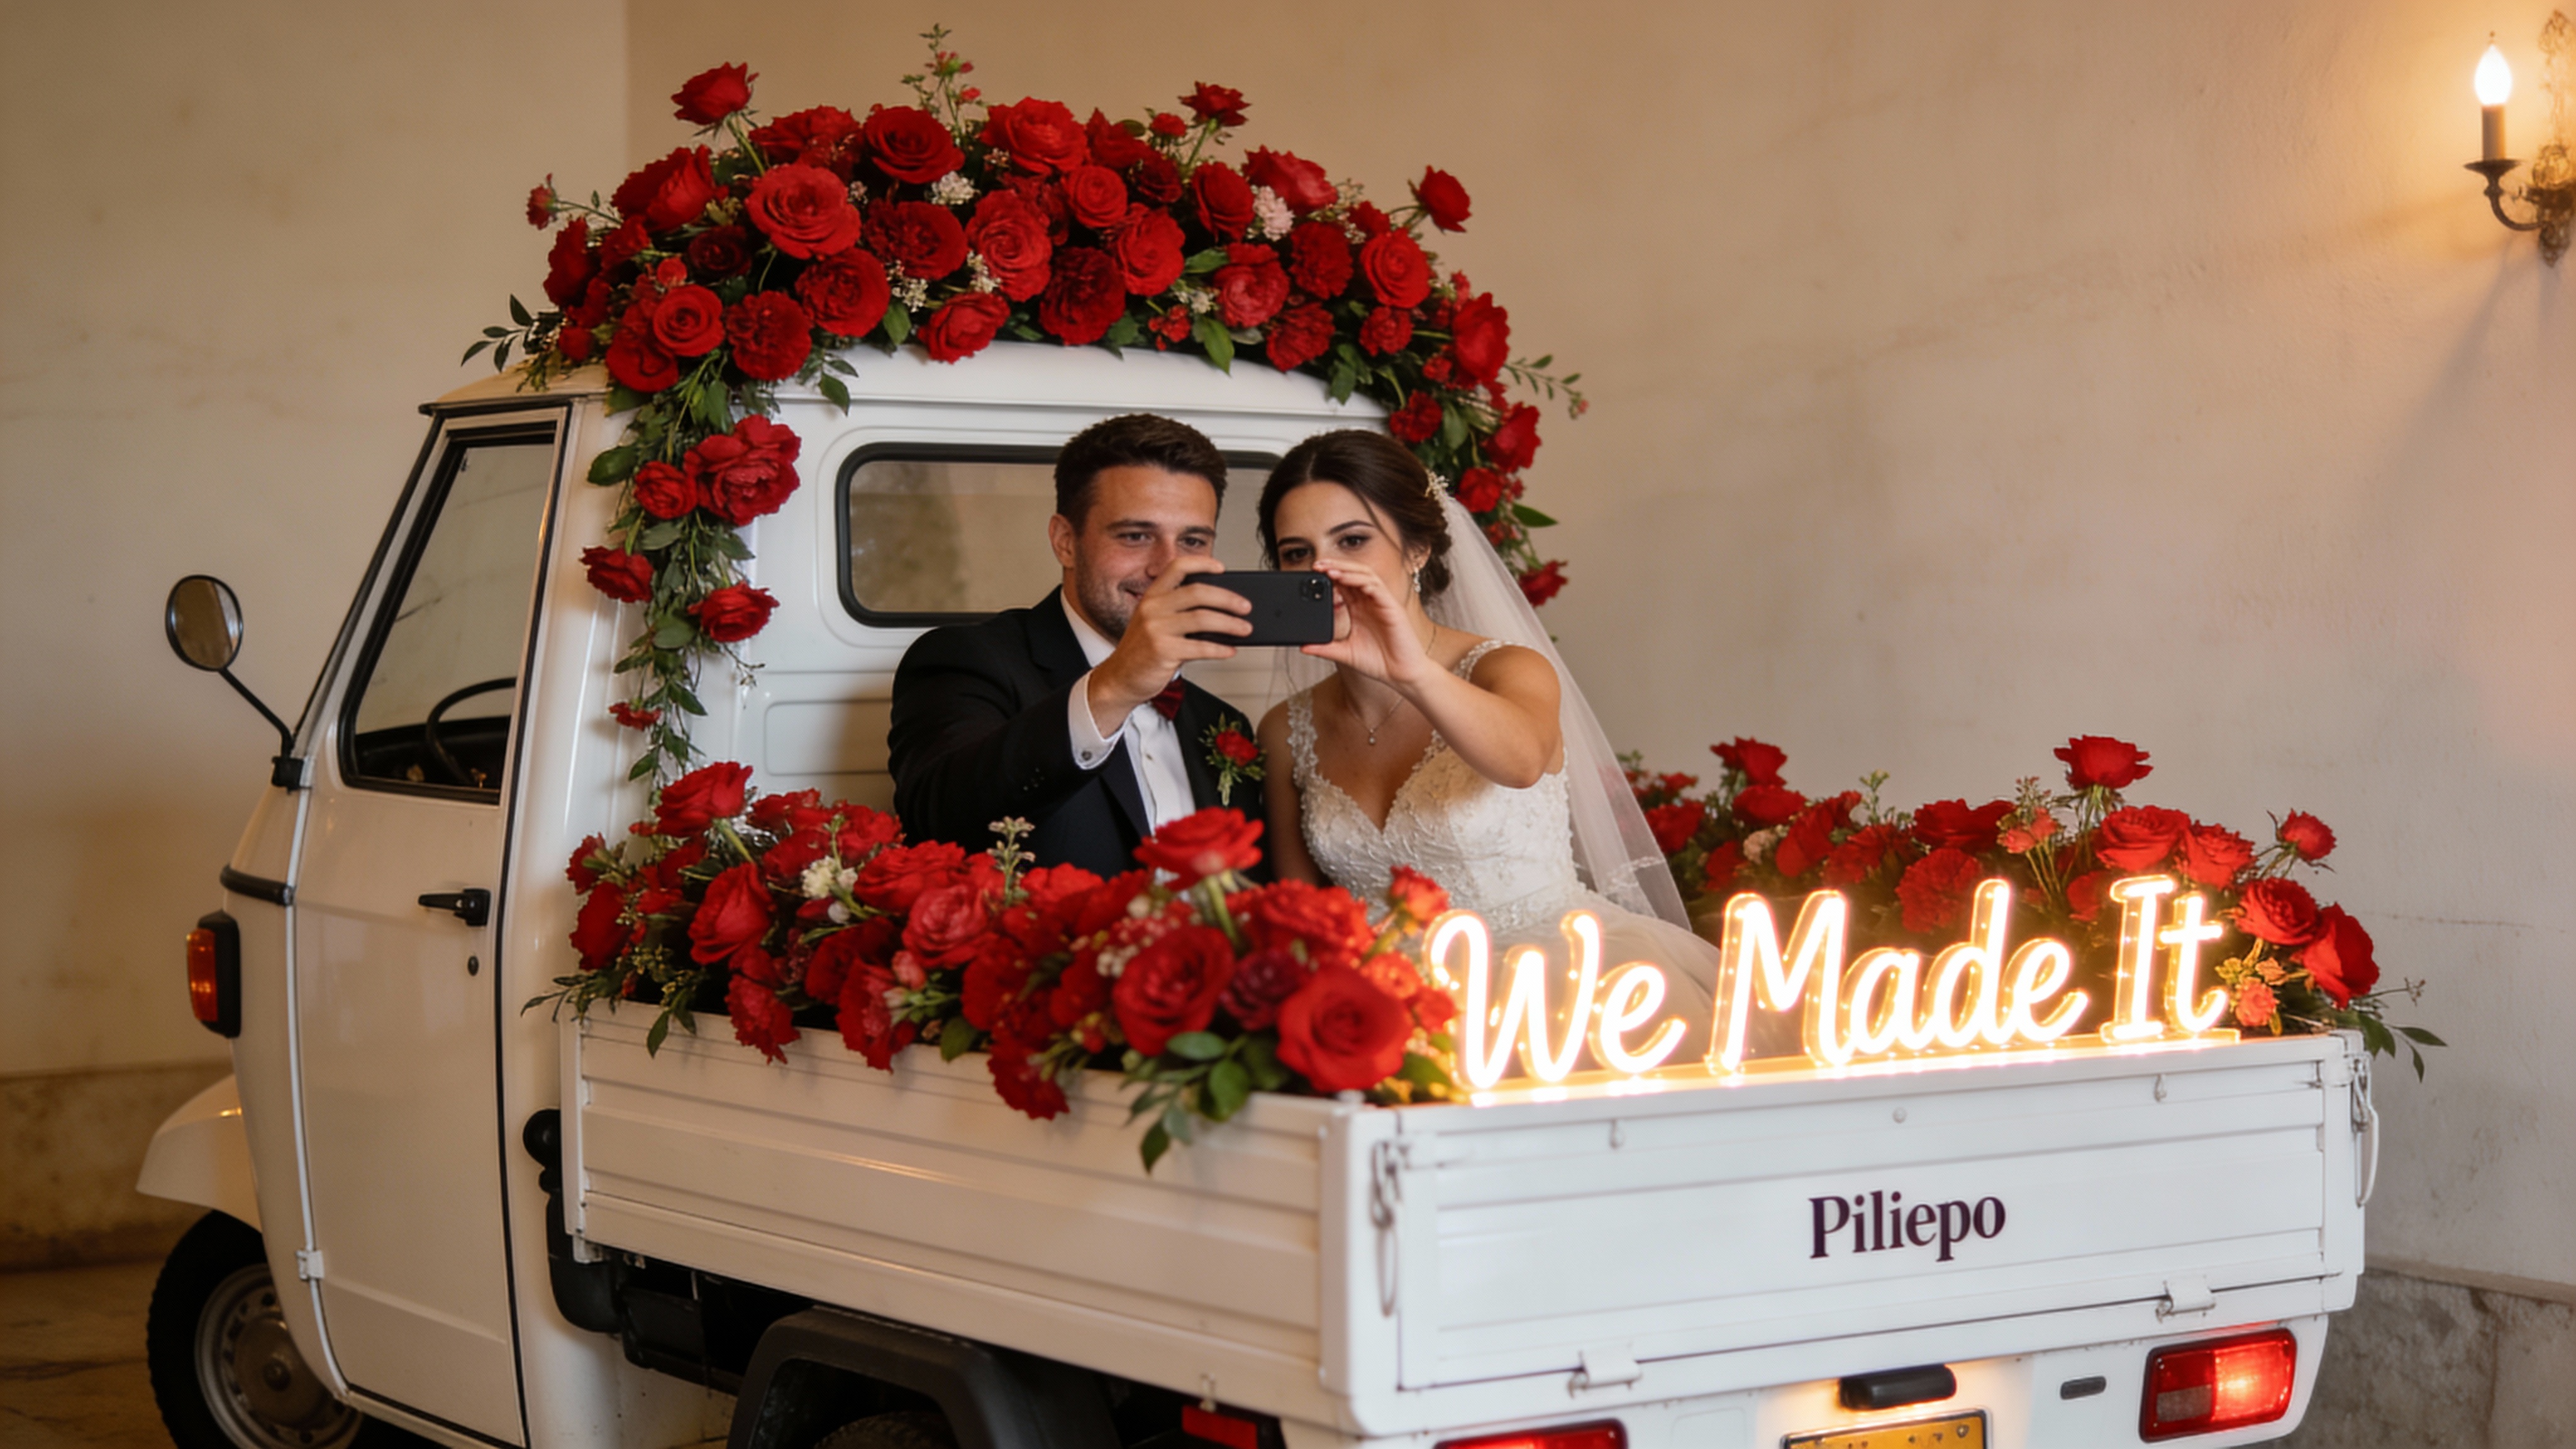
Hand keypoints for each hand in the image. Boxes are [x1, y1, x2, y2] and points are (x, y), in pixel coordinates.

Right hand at [1087, 556, 1248, 732]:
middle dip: (1228, 599)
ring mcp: (1156, 629)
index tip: (1221, 568)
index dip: (1201, 563)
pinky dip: (1220, 649)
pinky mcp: (1163, 651)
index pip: (1177, 567)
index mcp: (1152, 596)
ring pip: (1203, 619)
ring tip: (1245, 628)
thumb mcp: (1154, 623)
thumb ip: (1180, 613)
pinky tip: (1230, 650)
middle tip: (1245, 607)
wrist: (1120, 678)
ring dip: (1230, 624)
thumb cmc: (1143, 651)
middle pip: (1198, 592)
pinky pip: (1200, 647)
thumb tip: (1222, 612)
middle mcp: (1152, 608)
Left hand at [1302, 561, 1433, 688]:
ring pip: (1365, 576)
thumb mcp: (1345, 653)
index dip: (1328, 576)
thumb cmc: (1379, 662)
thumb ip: (1325, 648)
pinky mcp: (1393, 607)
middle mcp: (1371, 602)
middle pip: (1353, 574)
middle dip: (1334, 567)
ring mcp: (1382, 603)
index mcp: (1360, 609)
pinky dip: (1362, 581)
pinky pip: (1377, 588)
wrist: (1401, 675)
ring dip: (1347, 570)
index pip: (1343, 584)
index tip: (1311, 575)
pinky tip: (1348, 580)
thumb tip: (1303, 647)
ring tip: (1329, 570)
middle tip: (1316, 566)